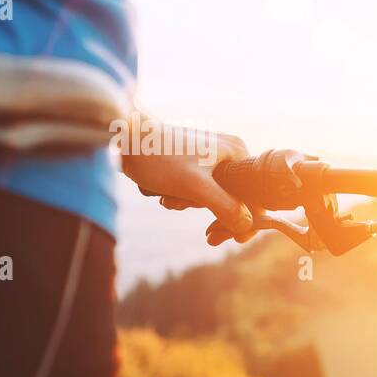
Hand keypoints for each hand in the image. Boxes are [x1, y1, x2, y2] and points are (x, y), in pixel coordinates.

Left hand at [120, 120, 255, 244]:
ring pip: (213, 194)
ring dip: (190, 203)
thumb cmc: (157, 157)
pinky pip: (197, 188)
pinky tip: (164, 193)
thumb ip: (225, 207)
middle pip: (235, 197)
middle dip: (213, 213)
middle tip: (208, 236)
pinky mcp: (192, 160)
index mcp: (237, 151)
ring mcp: (210, 155)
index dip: (249, 220)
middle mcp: (228, 151)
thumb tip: (247, 225)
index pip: (256, 194)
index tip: (235, 240)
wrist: (120, 136)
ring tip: (169, 198)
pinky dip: (182, 196)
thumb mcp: (194, 187)